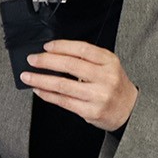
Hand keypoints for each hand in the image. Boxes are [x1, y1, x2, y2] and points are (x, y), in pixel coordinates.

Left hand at [21, 39, 139, 131]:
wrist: (129, 110)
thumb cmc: (114, 85)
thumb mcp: (108, 65)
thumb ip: (87, 59)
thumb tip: (54, 54)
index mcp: (109, 61)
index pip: (82, 49)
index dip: (61, 46)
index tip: (46, 47)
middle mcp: (105, 77)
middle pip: (70, 65)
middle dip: (46, 61)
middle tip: (32, 60)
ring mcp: (98, 95)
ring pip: (63, 85)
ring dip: (41, 79)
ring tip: (28, 76)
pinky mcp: (90, 111)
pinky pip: (64, 101)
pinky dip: (48, 95)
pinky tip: (39, 90)